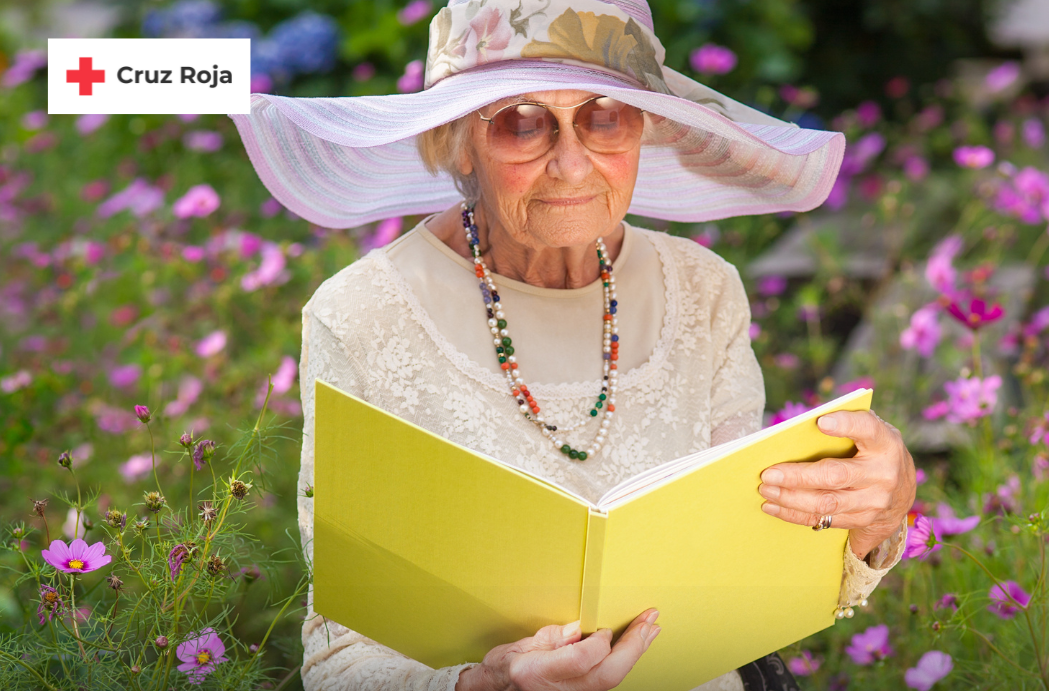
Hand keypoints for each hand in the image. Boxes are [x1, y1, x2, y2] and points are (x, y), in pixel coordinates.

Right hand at [455, 608, 660, 690]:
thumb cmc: (505, 667)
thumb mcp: (521, 645)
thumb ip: (553, 638)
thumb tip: (580, 630)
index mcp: (538, 672)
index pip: (580, 660)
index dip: (599, 643)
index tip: (605, 628)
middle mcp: (559, 689)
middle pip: (606, 674)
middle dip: (632, 646)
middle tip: (650, 621)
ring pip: (612, 679)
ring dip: (635, 652)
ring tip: (650, 629)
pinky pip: (608, 679)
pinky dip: (625, 660)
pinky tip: (635, 645)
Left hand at [757, 410, 915, 560]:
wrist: (903, 491)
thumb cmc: (873, 450)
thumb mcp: (871, 433)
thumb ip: (847, 426)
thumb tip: (802, 427)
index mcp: (885, 443)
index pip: (868, 429)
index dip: (846, 424)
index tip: (821, 421)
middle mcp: (883, 474)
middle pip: (836, 475)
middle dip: (798, 476)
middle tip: (768, 474)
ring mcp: (874, 501)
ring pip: (826, 502)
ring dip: (790, 498)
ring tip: (765, 489)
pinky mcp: (863, 521)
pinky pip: (823, 519)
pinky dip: (793, 514)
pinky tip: (772, 506)